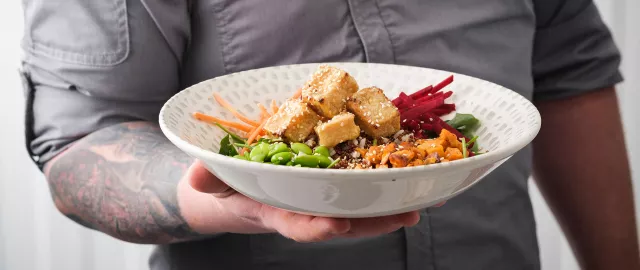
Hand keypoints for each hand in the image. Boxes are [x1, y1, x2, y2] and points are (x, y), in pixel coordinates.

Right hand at [185, 160, 439, 241]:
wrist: (238, 190)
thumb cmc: (227, 189)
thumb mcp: (213, 184)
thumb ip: (207, 181)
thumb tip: (196, 179)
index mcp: (278, 212)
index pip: (298, 225)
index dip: (317, 228)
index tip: (335, 226)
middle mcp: (305, 209)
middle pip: (342, 221)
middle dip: (373, 221)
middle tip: (404, 215)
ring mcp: (320, 200)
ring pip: (358, 209)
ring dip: (388, 208)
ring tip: (421, 203)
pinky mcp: (330, 186)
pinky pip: (359, 189)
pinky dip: (383, 187)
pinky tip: (409, 181)